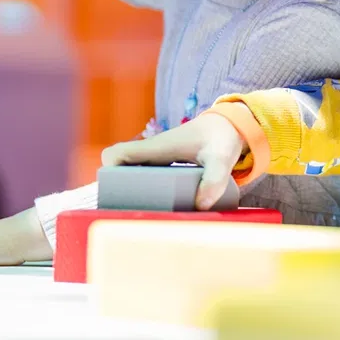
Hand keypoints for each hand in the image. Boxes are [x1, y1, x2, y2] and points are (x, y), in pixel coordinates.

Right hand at [100, 112, 247, 209]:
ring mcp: (158, 158)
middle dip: (119, 189)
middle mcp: (152, 152)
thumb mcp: (221, 159)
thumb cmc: (222, 139)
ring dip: (133, 191)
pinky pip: (147, 176)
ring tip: (146, 213)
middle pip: (119, 168)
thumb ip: (214, 180)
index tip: (117, 190)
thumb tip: (200, 205)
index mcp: (156, 148)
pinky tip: (162, 207)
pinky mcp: (167, 164)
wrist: (229, 126)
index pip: (117, 154)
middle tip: (133, 210)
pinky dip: (147, 189)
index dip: (109, 171)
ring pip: (132, 173)